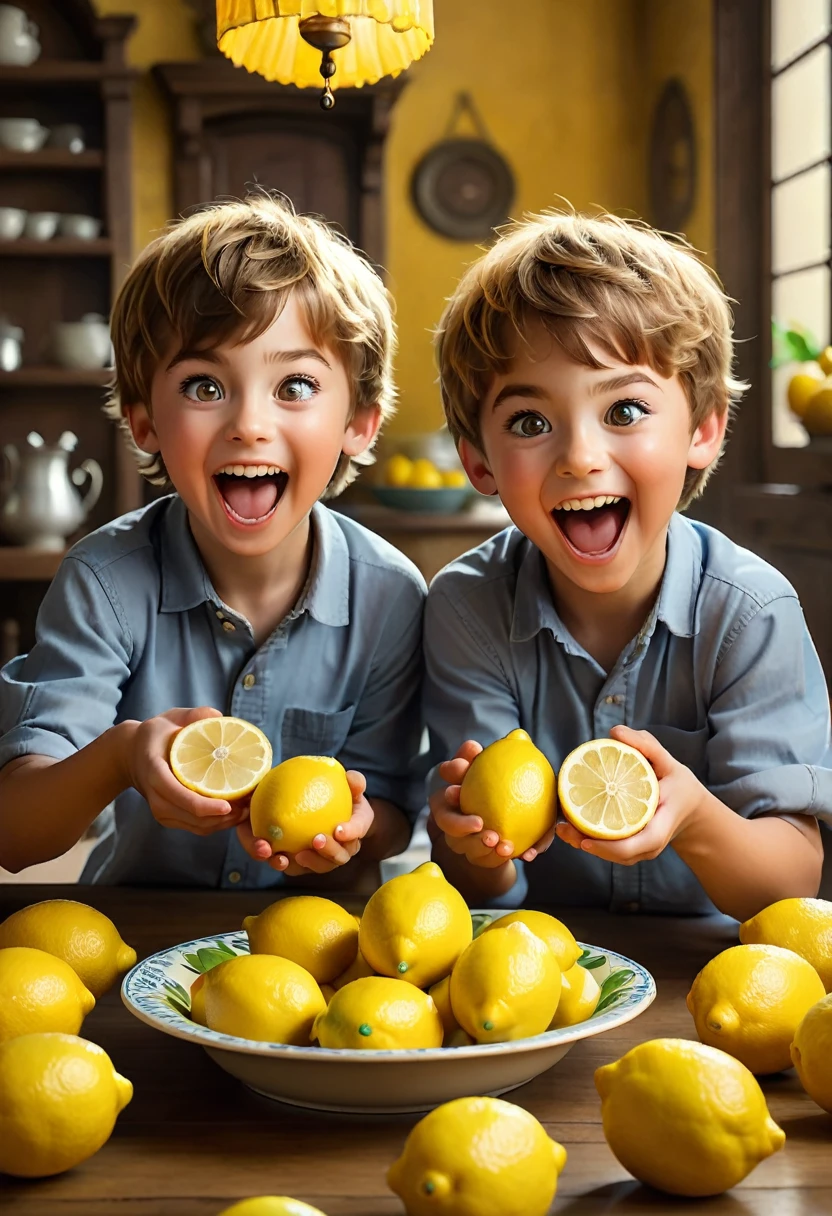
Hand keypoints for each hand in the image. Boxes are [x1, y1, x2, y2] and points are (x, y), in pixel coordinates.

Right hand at [121, 706, 248, 835]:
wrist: (130, 756)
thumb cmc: (154, 736)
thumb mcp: (169, 718)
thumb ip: (192, 715)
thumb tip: (219, 717)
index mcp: (155, 772)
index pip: (177, 794)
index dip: (203, 805)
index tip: (228, 805)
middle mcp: (156, 796)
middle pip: (191, 816)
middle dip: (222, 817)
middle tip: (249, 806)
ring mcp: (161, 811)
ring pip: (196, 826)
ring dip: (223, 823)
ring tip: (247, 810)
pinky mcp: (169, 818)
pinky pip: (196, 827)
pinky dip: (217, 824)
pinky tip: (236, 813)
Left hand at [236, 769, 373, 875]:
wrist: (320, 808)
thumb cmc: (338, 795)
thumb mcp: (348, 784)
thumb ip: (353, 780)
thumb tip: (350, 778)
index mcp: (357, 827)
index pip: (358, 830)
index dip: (351, 832)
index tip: (338, 829)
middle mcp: (344, 848)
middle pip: (340, 857)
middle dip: (329, 852)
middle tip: (316, 840)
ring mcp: (324, 858)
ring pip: (319, 866)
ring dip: (308, 862)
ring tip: (294, 854)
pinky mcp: (304, 863)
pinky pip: (294, 866)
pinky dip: (283, 862)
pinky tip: (272, 853)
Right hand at [429, 740, 556, 868]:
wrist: (511, 824)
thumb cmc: (505, 788)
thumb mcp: (505, 769)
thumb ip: (509, 753)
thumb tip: (518, 736)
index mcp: (455, 786)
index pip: (447, 774)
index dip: (452, 771)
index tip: (462, 767)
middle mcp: (451, 812)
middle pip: (445, 818)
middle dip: (460, 823)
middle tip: (480, 823)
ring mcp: (460, 838)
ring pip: (462, 844)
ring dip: (480, 845)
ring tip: (501, 843)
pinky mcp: (477, 856)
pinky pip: (487, 861)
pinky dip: (503, 858)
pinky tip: (524, 854)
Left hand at [555, 725, 705, 863]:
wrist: (690, 809)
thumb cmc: (678, 785)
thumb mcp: (669, 762)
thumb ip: (645, 745)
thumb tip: (615, 732)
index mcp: (662, 825)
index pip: (641, 843)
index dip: (612, 846)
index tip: (585, 839)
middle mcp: (652, 844)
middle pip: (620, 854)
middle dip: (589, 846)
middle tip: (562, 829)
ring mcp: (642, 850)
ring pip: (612, 856)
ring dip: (585, 845)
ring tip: (562, 829)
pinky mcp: (633, 848)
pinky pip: (611, 850)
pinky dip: (591, 842)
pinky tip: (572, 827)